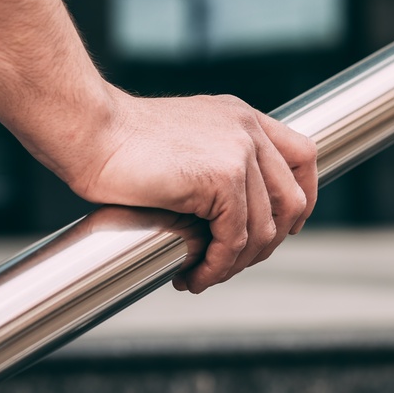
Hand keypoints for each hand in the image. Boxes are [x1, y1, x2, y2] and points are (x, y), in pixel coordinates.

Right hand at [70, 89, 317, 293]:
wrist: (91, 130)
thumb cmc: (119, 141)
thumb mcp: (184, 139)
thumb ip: (213, 160)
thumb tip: (228, 211)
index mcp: (242, 117)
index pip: (303, 155)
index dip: (302, 197)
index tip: (286, 228)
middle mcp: (247, 130)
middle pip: (293, 199)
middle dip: (268, 243)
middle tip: (229, 264)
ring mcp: (238, 151)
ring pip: (264, 228)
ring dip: (236, 264)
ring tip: (203, 275)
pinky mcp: (222, 177)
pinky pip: (235, 238)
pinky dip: (217, 265)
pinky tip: (193, 274)